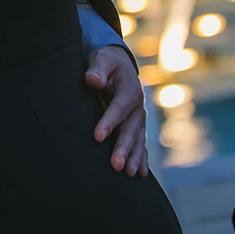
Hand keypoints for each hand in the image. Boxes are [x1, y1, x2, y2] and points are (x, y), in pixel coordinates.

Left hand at [86, 45, 149, 176]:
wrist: (118, 64)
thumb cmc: (106, 62)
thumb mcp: (101, 60)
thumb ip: (97, 69)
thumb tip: (92, 79)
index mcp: (129, 90)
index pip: (119, 108)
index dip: (109, 122)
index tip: (98, 137)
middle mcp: (137, 106)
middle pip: (130, 129)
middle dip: (124, 148)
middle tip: (116, 166)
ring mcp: (138, 118)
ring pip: (137, 140)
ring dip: (134, 157)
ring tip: (129, 174)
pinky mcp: (136, 125)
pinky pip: (140, 143)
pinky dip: (142, 158)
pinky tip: (141, 174)